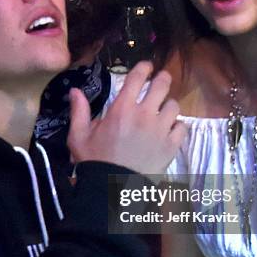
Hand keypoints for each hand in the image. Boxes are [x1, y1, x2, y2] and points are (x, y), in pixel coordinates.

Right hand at [67, 61, 186, 174]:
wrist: (112, 190)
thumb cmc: (94, 162)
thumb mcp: (79, 136)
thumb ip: (79, 111)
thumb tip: (75, 90)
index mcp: (122, 109)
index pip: (137, 77)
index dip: (144, 67)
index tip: (147, 66)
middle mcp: (144, 114)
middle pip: (162, 85)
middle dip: (163, 79)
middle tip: (161, 81)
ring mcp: (160, 130)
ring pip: (174, 105)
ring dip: (169, 105)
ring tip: (164, 110)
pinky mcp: (171, 146)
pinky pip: (182, 127)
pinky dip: (177, 126)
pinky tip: (170, 130)